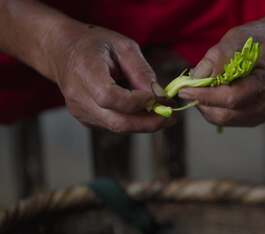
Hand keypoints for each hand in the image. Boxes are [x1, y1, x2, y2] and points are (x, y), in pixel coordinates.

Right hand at [47, 24, 172, 132]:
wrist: (62, 51)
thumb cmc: (94, 44)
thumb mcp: (123, 46)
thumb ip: (141, 71)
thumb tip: (159, 96)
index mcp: (84, 72)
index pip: (111, 98)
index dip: (137, 102)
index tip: (158, 97)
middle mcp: (78, 97)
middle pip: (117, 122)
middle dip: (148, 123)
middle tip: (171, 117)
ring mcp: (80, 111)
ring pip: (117, 127)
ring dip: (143, 123)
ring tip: (162, 111)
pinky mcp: (85, 119)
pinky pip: (113, 125)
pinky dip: (132, 120)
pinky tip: (143, 109)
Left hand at [178, 6, 264, 126]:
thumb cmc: (258, 40)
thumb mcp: (237, 37)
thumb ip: (217, 57)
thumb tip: (196, 78)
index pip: (232, 98)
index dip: (205, 96)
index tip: (183, 89)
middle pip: (226, 114)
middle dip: (203, 103)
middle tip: (189, 89)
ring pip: (225, 120)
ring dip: (208, 106)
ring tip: (203, 88)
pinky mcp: (259, 118)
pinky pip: (230, 119)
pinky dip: (217, 108)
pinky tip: (216, 93)